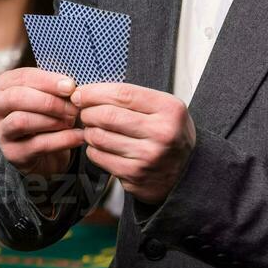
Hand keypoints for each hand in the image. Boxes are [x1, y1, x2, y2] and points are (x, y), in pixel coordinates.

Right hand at [0, 68, 84, 176]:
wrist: (46, 154)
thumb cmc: (47, 116)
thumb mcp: (49, 97)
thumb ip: (56, 88)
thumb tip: (70, 86)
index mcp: (2, 87)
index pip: (22, 77)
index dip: (47, 80)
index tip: (70, 86)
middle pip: (16, 98)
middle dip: (48, 101)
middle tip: (73, 107)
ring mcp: (1, 133)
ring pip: (21, 121)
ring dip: (52, 120)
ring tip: (72, 121)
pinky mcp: (12, 154)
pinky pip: (37, 145)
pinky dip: (62, 140)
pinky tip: (78, 137)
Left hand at [72, 82, 195, 204]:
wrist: (187, 173)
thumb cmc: (169, 135)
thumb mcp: (164, 109)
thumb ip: (132, 99)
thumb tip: (87, 93)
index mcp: (169, 109)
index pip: (122, 94)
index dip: (94, 92)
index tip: (80, 93)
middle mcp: (161, 133)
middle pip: (107, 115)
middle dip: (87, 112)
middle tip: (84, 112)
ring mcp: (148, 156)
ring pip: (99, 137)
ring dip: (88, 131)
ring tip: (93, 129)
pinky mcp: (135, 175)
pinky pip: (99, 157)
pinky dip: (93, 149)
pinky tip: (101, 146)